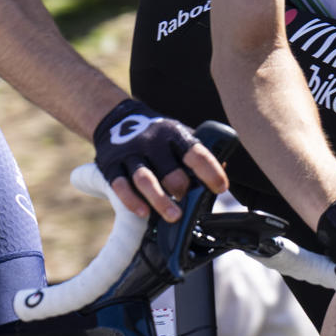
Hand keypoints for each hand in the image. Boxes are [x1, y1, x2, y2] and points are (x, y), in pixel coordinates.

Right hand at [91, 98, 228, 221]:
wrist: (117, 120)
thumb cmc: (157, 136)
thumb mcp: (179, 136)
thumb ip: (197, 154)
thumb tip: (224, 168)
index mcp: (174, 135)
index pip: (196, 153)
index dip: (211, 171)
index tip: (221, 188)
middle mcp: (152, 143)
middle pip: (170, 170)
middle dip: (182, 189)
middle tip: (188, 202)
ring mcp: (130, 154)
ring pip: (145, 180)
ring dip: (160, 200)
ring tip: (174, 216)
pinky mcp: (111, 166)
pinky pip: (120, 186)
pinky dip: (132, 201)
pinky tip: (144, 213)